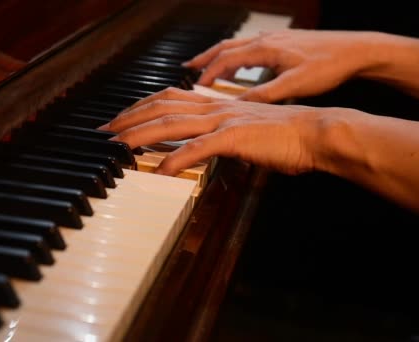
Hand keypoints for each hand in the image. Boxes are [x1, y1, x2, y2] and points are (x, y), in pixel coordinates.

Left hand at [99, 87, 350, 175]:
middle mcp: (213, 107)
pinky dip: (175, 160)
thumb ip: (217, 136)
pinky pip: (197, 149)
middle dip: (128, 119)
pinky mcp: (234, 137)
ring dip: (141, 135)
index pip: (166, 99)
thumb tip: (198, 149)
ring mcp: (222, 121)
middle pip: (160, 107)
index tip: (119, 120)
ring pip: (171, 124)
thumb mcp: (241, 132)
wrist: (314, 133)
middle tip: (105, 132)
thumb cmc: (281, 135)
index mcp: (214, 104)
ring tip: (119, 147)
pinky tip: (159, 171)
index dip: (139, 107)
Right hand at [184, 29, 382, 102]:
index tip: (193, 86)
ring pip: (239, 45)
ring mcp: (275, 39)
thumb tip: (235, 107)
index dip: (206, 73)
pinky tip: (243, 65)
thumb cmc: (329, 66)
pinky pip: (252, 47)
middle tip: (189, 69)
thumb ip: (263, 95)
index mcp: (264, 50)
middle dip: (205, 59)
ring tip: (209, 68)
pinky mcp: (285, 42)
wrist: (358, 50)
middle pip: (226, 48)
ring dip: (220, 57)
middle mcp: (266, 41)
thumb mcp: (294, 86)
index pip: (225, 60)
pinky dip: (239, 56)